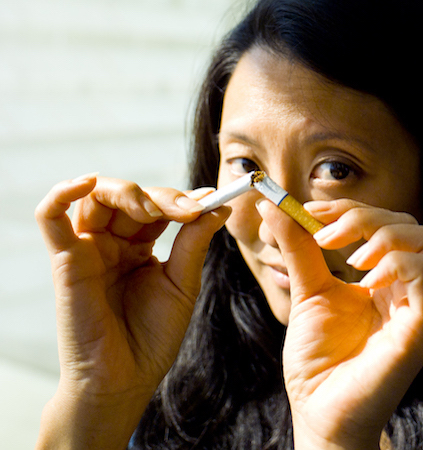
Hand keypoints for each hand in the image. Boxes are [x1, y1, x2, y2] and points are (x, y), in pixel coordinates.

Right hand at [34, 174, 229, 448]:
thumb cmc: (153, 338)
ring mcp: (87, 250)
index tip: (212, 200)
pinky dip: (62, 194)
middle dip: (161, 197)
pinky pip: (51, 218)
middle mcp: (111, 244)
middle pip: (129, 197)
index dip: (182, 199)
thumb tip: (218, 206)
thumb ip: (193, 242)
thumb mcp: (182, 283)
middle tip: (188, 209)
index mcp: (139, 248)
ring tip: (155, 209)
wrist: (125, 379)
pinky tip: (86, 182)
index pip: (157, 206)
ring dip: (127, 192)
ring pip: (96, 198)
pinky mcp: (65, 261)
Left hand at [256, 198, 422, 449]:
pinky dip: (395, 263)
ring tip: (349, 257)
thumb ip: (300, 248)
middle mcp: (416, 291)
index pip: (392, 223)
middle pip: (415, 224)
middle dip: (367, 217)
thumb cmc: (320, 363)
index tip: (312, 214)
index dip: (354, 210)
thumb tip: (274, 204)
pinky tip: (363, 280)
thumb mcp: (308, 292)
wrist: (320, 413)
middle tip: (325, 236)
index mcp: (394, 281)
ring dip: (385, 235)